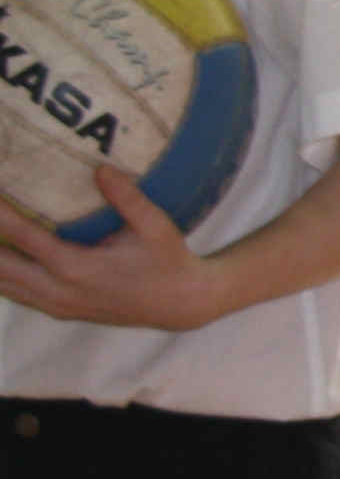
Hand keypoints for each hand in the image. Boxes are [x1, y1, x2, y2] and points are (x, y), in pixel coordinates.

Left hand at [0, 165, 227, 331]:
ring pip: (1, 284)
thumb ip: (127, 198)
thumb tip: (100, 168)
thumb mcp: (155, 226)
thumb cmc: (169, 261)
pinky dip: (1, 274)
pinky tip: (1, 254)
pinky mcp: (58, 309)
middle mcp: (58, 291)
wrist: (182, 304)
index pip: (22, 237)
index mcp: (77, 268)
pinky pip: (14, 292)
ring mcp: (56, 304)